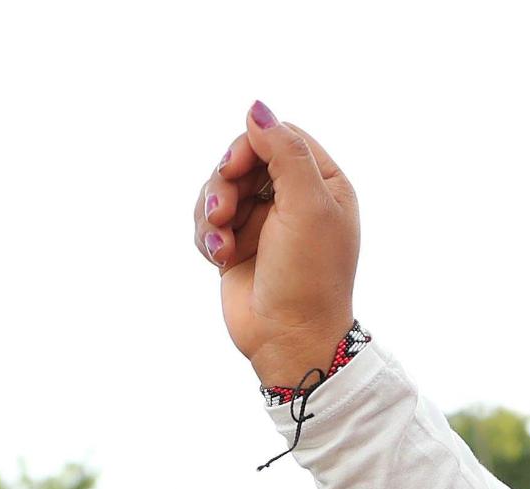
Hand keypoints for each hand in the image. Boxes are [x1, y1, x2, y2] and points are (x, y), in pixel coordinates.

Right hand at [192, 106, 359, 387]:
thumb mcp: (306, 207)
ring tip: (220, 242)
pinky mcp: (236, 245)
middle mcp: (293, 199)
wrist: (289, 340)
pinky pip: (207, 221)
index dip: (250, 145)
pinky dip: (206, 236)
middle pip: (243, 159)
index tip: (234, 168)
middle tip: (221, 210)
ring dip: (211, 211)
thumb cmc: (309, 277)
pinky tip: (217, 258)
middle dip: (224, 182)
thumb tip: (257, 108)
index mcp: (323, 183)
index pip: (279, 137)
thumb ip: (284, 153)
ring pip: (219, 188)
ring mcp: (263, 223)